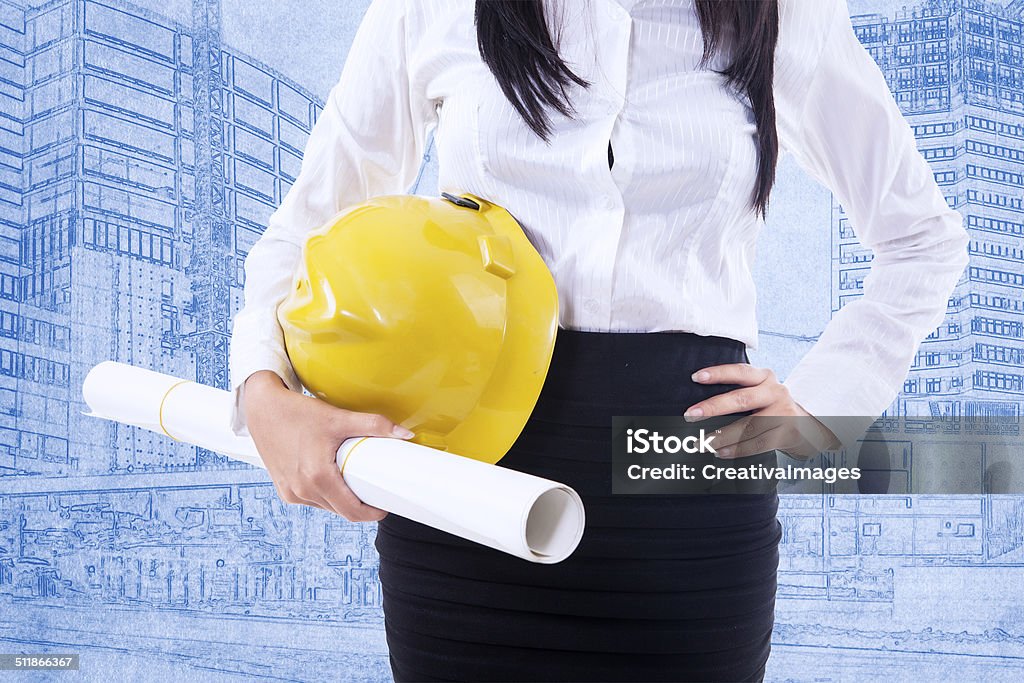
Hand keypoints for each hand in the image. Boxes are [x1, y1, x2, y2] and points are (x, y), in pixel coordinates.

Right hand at [242, 370, 415, 520]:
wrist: (262, 408)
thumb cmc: (298, 412)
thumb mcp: (338, 418)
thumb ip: (374, 425)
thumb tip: (405, 434)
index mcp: (317, 477)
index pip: (352, 511)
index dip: (372, 513)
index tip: (385, 506)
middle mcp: (302, 490)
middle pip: (341, 511)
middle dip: (360, 505)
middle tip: (374, 490)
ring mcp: (291, 492)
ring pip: (327, 507)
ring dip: (342, 500)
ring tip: (354, 481)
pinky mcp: (284, 490)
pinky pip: (312, 500)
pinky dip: (325, 494)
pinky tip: (332, 478)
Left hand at [682, 363, 840, 459]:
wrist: (808, 426)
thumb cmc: (772, 408)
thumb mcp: (760, 392)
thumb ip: (739, 391)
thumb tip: (700, 405)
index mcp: (764, 377)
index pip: (740, 371)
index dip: (718, 373)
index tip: (696, 377)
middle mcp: (775, 391)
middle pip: (741, 399)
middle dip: (713, 407)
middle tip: (690, 414)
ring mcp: (783, 412)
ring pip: (748, 426)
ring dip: (722, 435)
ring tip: (703, 441)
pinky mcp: (787, 433)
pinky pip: (758, 443)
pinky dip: (737, 449)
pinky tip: (721, 452)